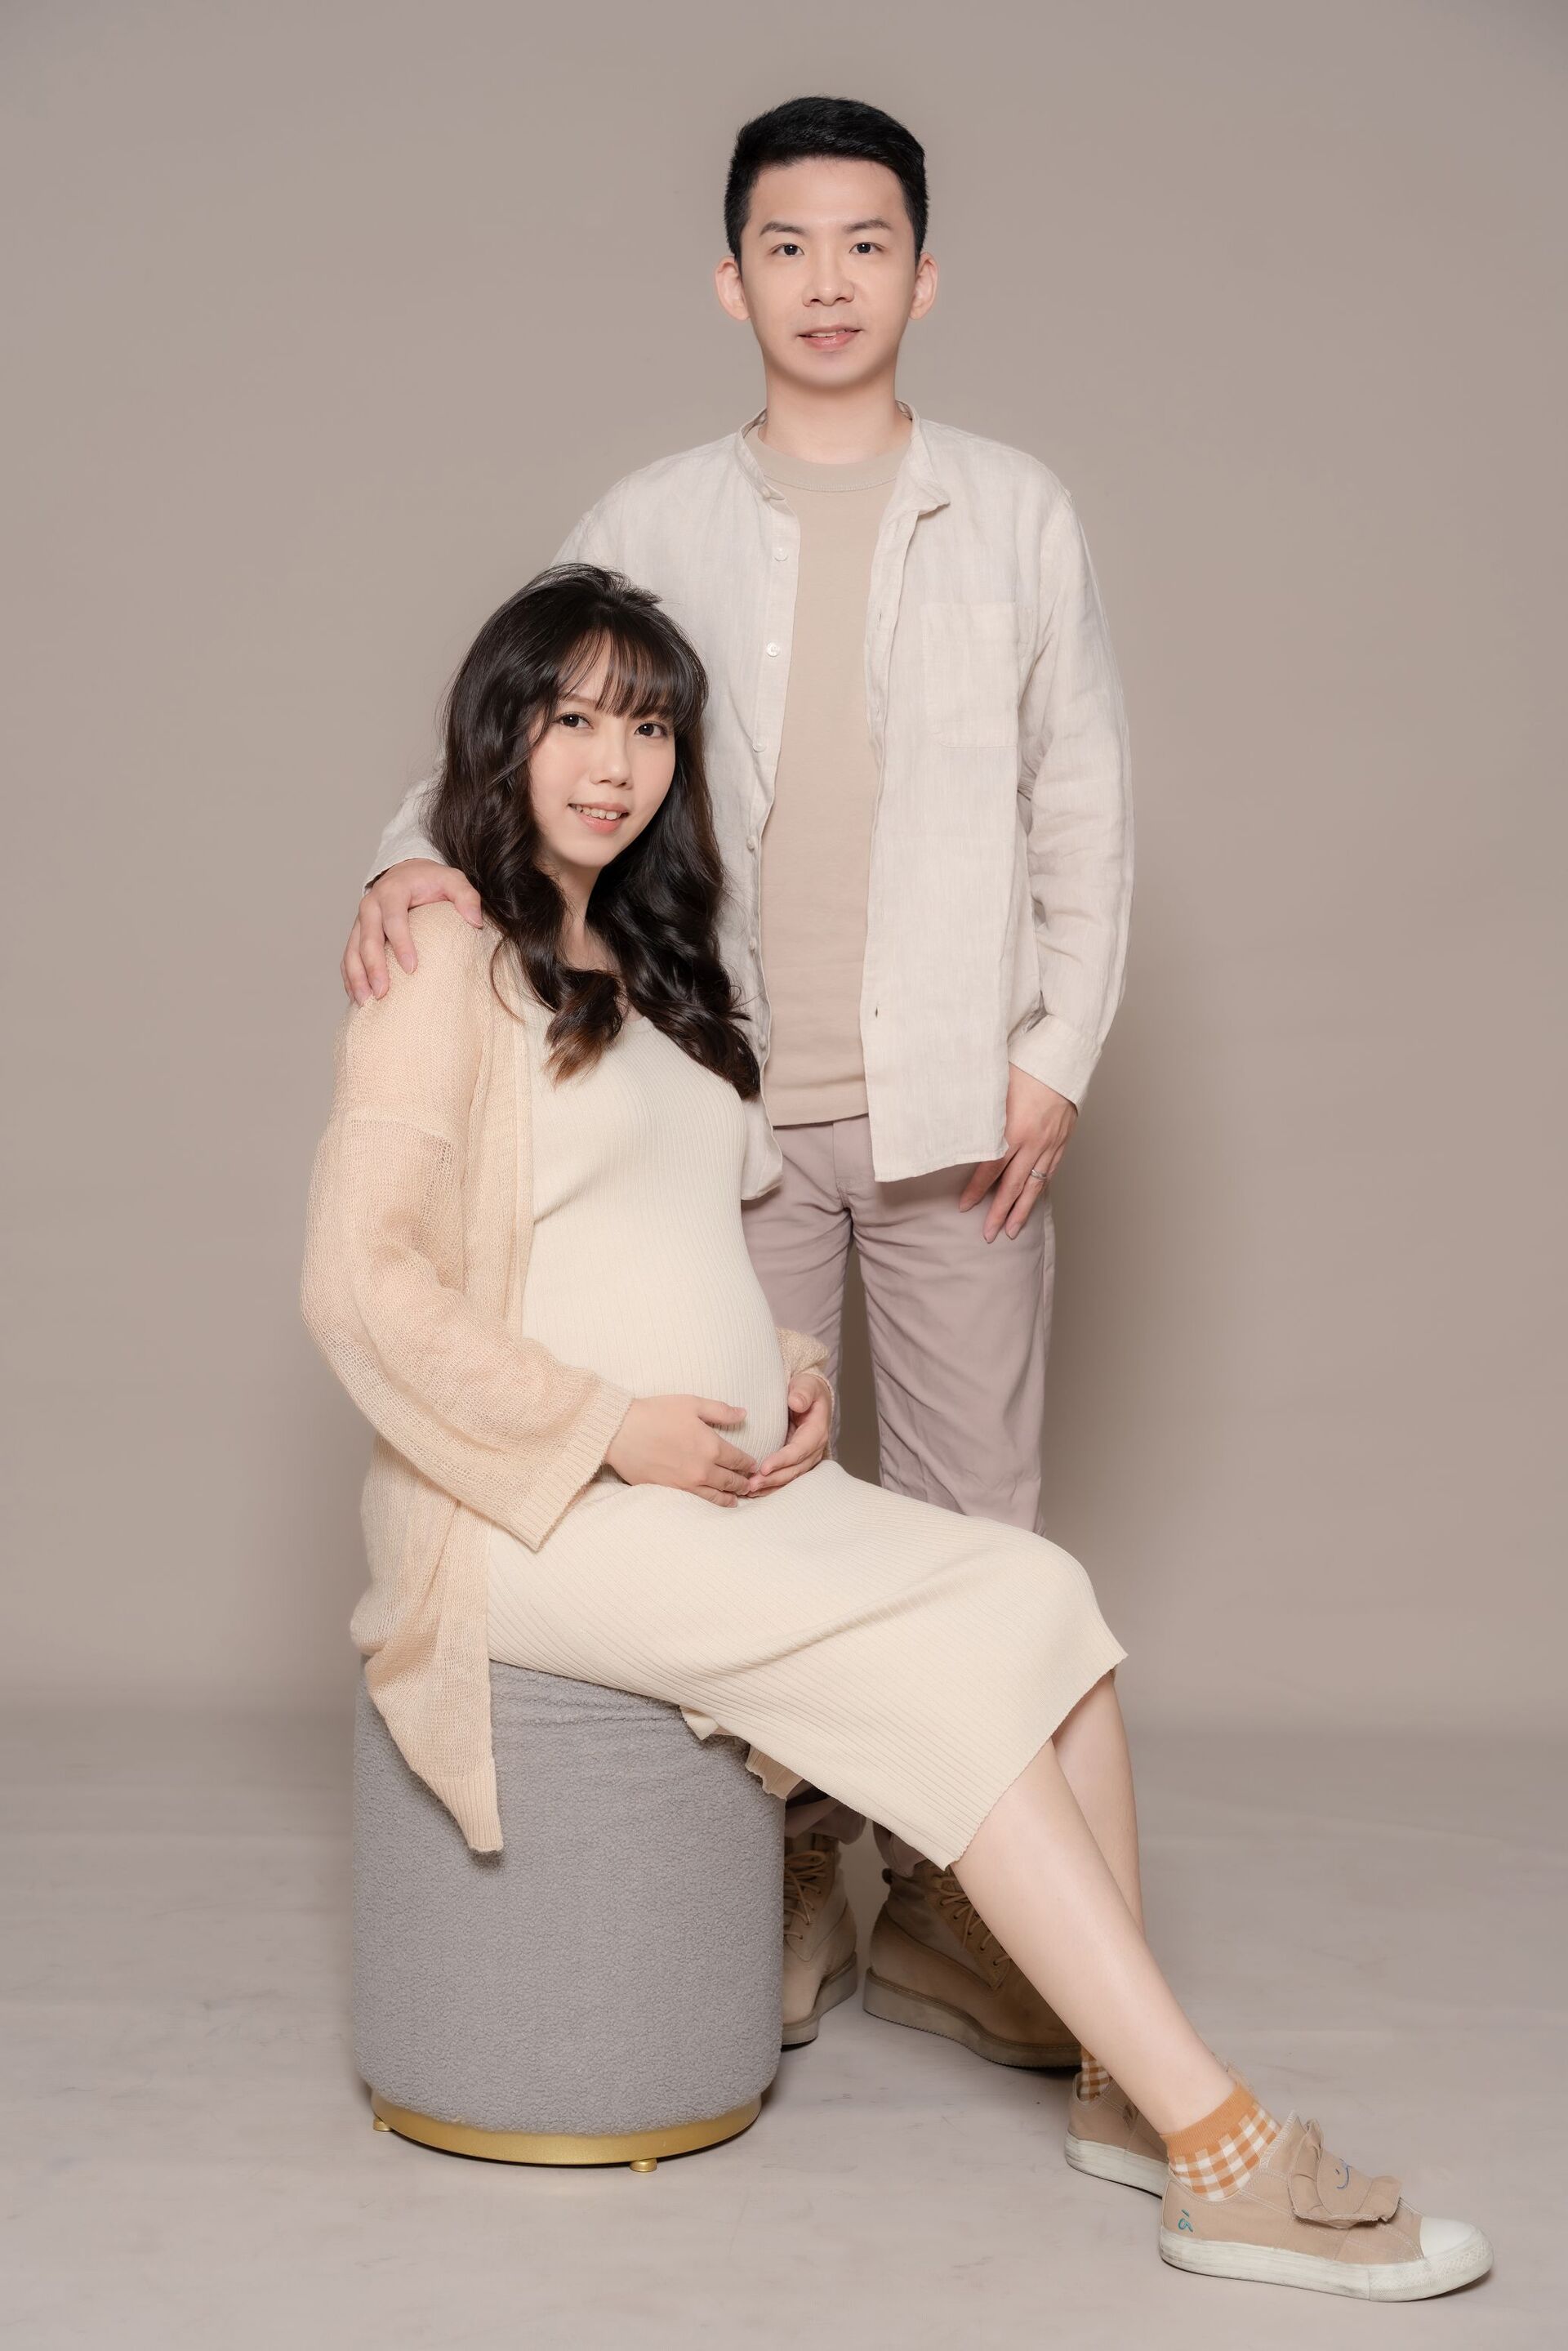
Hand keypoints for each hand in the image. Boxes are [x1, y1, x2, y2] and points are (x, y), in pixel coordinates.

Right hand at [342, 858, 484, 1004]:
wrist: (406, 872)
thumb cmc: (430, 880)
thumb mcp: (452, 880)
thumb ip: (466, 896)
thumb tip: (475, 921)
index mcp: (392, 891)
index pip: (394, 919)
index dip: (401, 944)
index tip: (411, 969)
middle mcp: (370, 905)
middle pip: (368, 939)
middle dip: (374, 967)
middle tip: (383, 993)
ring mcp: (360, 921)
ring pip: (352, 951)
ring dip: (357, 977)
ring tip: (365, 1002)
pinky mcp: (356, 934)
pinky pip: (348, 957)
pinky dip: (350, 978)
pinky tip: (358, 997)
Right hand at [604, 1394, 757, 1506]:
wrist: (620, 1432)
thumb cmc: (655, 1413)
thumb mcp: (691, 1404)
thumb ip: (720, 1410)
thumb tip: (744, 1413)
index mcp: (711, 1446)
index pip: (739, 1460)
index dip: (749, 1463)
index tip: (754, 1465)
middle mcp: (703, 1469)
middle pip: (731, 1481)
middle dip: (744, 1483)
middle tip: (752, 1485)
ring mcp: (686, 1484)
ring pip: (716, 1496)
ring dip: (730, 1498)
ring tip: (737, 1499)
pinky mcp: (670, 1491)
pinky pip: (697, 1502)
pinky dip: (710, 1503)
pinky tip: (713, 1503)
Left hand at [746, 1372, 831, 1495]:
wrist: (810, 1395)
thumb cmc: (807, 1389)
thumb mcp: (807, 1385)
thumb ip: (802, 1393)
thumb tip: (796, 1402)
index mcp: (816, 1431)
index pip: (799, 1450)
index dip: (782, 1460)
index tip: (764, 1467)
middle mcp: (814, 1449)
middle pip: (794, 1469)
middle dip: (773, 1479)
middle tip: (751, 1484)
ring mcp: (806, 1457)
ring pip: (790, 1477)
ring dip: (771, 1486)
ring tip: (750, 1490)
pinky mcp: (797, 1461)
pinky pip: (785, 1476)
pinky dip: (771, 1485)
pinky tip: (755, 1490)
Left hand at [957, 1065, 1077, 1241]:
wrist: (1062, 1059)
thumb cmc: (1025, 1066)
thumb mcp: (994, 1087)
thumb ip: (977, 1111)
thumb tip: (952, 1123)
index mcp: (1013, 1129)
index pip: (990, 1169)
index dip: (977, 1190)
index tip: (964, 1206)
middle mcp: (1033, 1142)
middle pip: (1013, 1185)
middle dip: (999, 1212)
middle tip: (988, 1234)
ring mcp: (1050, 1144)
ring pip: (1034, 1185)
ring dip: (1022, 1210)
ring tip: (1012, 1230)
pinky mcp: (1062, 1141)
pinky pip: (1050, 1172)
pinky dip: (1040, 1189)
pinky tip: (1032, 1201)